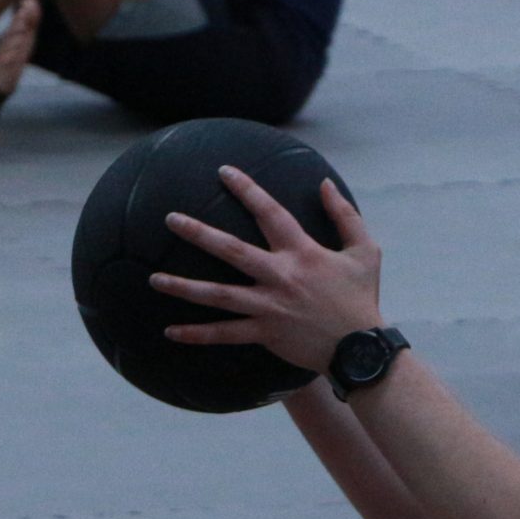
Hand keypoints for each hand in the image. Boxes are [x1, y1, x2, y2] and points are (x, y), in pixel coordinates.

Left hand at [151, 170, 383, 374]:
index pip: (269, 212)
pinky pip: (224, 334)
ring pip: (218, 295)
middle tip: (170, 219)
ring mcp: (269, 306)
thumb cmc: (361, 297)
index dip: (247, 189)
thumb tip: (325, 183)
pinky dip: (197, 334)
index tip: (223, 171)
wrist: (359, 347)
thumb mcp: (365, 250)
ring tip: (153, 279)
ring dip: (183, 287)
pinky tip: (171, 332)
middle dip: (198, 233)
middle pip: (231, 250)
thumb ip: (345, 215)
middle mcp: (280, 276)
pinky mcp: (264, 333)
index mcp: (302, 252)